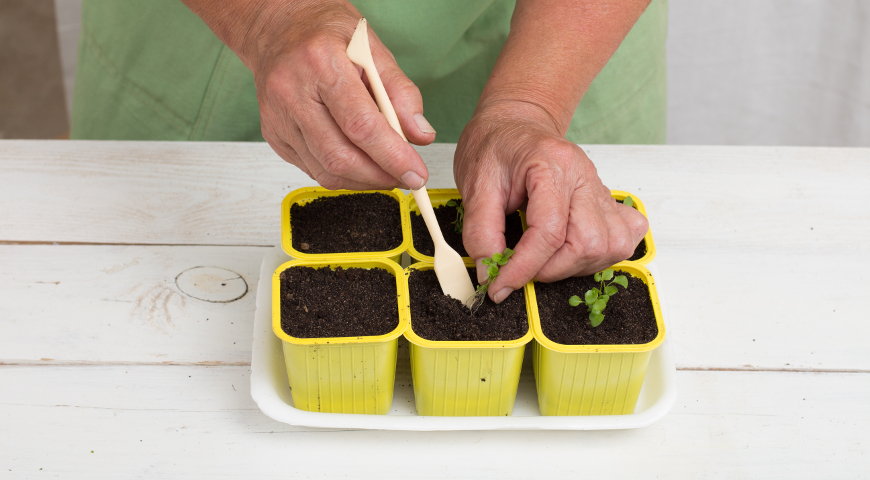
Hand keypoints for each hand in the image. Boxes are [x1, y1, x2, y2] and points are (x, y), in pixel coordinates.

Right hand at [212, 0, 435, 189]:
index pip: (361, 125)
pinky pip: (312, 169)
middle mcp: (291, 92)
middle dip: (380, 176)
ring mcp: (278, 116)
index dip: (392, 157)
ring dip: (363, 180)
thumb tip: (420, 135)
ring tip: (386, 172)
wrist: (278, 27)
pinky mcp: (273, 134)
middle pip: (340, 156)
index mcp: (320, 63)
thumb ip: (400, 91)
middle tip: (406, 177)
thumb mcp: (372, 47)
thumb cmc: (325, 33)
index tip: (416, 173)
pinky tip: (359, 163)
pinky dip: (341, 174)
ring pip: (325, 170)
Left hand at [455, 101, 648, 302]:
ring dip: (575, 265)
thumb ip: (480, 231)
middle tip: (520, 268)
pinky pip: (625, 236)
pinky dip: (603, 253)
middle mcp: (584, 176)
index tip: (500, 286)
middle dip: (551, 270)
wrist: (514, 124)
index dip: (523, 268)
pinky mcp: (607, 200)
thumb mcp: (474, 184)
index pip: (549, 232)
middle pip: (587, 243)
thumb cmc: (495, 147)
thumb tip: (491, 273)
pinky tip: (574, 250)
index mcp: (551, 165)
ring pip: (610, 246)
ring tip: (544, 260)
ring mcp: (600, 188)